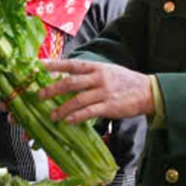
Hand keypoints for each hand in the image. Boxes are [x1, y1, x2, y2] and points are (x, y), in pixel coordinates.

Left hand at [38, 59, 155, 123]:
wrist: (148, 91)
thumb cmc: (125, 82)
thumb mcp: (107, 71)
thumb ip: (89, 75)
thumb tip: (68, 79)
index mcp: (96, 67)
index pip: (71, 64)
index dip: (53, 65)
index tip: (38, 66)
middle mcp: (99, 77)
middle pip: (71, 82)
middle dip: (53, 89)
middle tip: (39, 95)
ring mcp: (104, 92)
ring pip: (78, 100)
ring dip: (62, 108)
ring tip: (52, 116)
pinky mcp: (110, 106)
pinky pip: (90, 112)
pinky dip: (77, 117)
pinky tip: (68, 121)